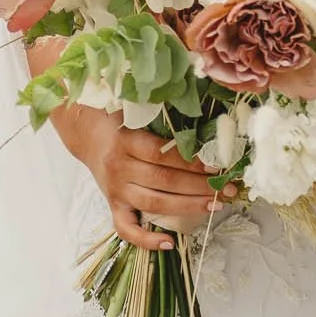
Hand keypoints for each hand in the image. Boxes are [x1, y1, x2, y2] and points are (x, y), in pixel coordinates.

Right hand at [36, 32, 227, 252]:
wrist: (85, 133)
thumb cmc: (118, 115)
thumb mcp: (135, 103)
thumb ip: (162, 98)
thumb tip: (194, 73)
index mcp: (126, 140)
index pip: (163, 155)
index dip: (193, 163)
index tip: (219, 165)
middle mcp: (119, 167)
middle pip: (165, 181)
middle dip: (201, 186)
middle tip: (231, 188)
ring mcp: (115, 190)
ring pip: (155, 204)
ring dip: (189, 207)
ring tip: (217, 204)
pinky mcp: (112, 204)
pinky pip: (126, 228)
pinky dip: (146, 240)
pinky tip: (169, 243)